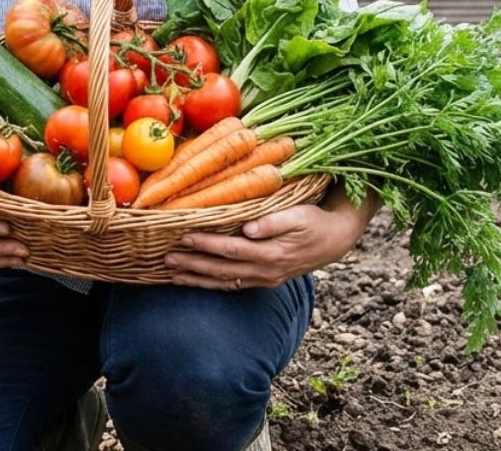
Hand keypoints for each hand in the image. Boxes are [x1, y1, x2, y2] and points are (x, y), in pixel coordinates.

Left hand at [162, 201, 366, 290]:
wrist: (335, 240)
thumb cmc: (314, 221)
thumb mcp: (299, 216)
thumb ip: (274, 222)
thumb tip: (250, 229)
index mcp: (271, 254)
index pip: (232, 250)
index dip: (207, 244)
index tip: (185, 236)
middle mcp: (265, 271)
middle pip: (221, 270)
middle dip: (192, 265)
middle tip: (166, 259)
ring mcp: (263, 279)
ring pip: (224, 282)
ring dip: (196, 279)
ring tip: (171, 274)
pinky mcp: (263, 280)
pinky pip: (231, 285)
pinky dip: (210, 284)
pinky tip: (193, 281)